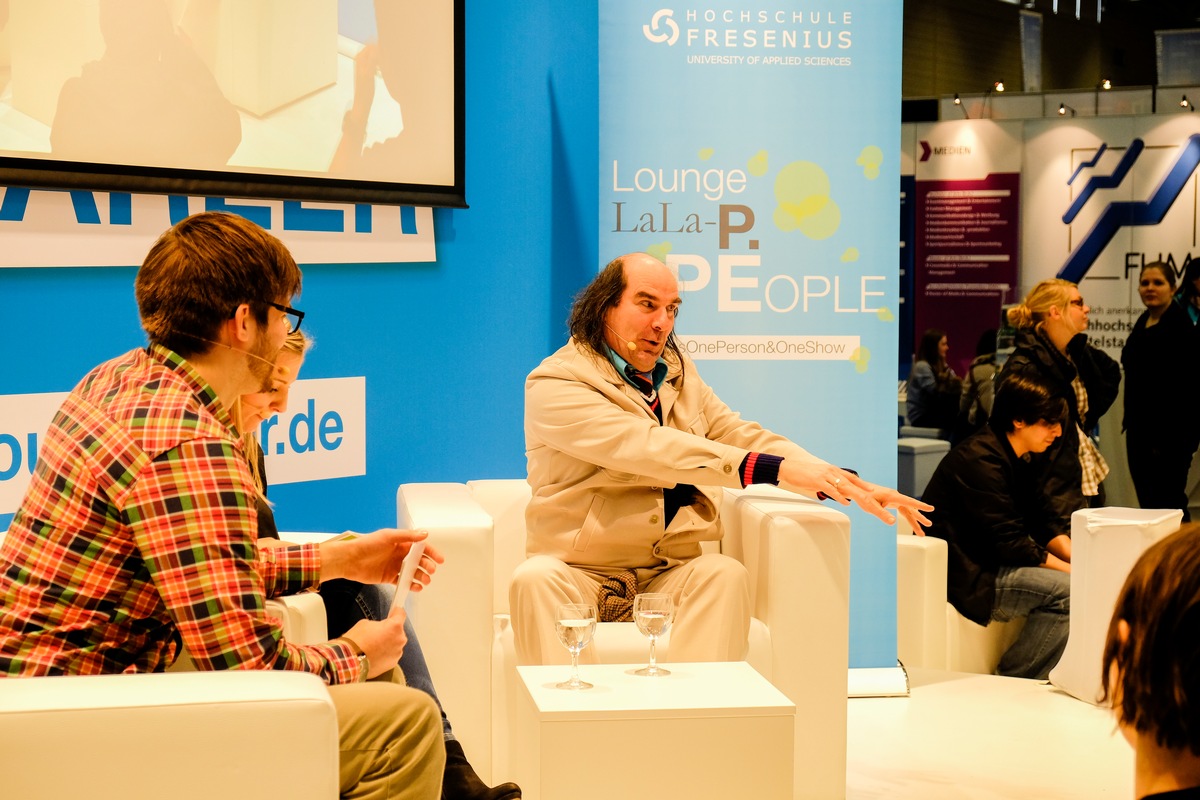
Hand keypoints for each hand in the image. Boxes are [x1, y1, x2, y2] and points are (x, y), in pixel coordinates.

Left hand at [319, 529, 443, 589]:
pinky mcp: (389, 577)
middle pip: (419, 561)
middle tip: (431, 571)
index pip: (420, 547)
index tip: (439, 559)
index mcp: (401, 543)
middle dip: (427, 566)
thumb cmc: (367, 545)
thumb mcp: (388, 536)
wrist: (350, 560)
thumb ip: (407, 536)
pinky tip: (416, 588)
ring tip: (425, 581)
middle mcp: (400, 554)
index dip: (431, 553)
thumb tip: (424, 534)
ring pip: (413, 573)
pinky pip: (403, 582)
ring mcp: (395, 566)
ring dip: (421, 577)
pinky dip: (411, 585)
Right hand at [343, 612, 407, 679]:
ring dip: (388, 644)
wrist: (349, 662)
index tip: (392, 613)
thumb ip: (378, 624)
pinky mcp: (393, 664)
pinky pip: (391, 655)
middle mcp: (400, 640)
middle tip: (377, 634)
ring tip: (374, 647)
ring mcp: (398, 653)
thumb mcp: (365, 623)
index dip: (395, 612)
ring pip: (395, 644)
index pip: (401, 614)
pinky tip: (374, 656)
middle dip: (390, 631)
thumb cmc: (357, 639)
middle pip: (398, 631)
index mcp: (395, 626)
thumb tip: (381, 628)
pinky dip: (385, 654)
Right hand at [777, 460, 932, 530]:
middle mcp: (838, 474)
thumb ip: (838, 489)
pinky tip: (847, 503)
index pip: (862, 488)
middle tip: (889, 518)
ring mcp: (829, 476)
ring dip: (864, 501)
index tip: (888, 509)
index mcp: (841, 475)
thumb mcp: (826, 482)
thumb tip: (848, 499)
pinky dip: (839, 496)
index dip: (876, 499)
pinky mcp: (818, 479)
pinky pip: (831, 488)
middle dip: (877, 505)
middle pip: (862, 492)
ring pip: (850, 490)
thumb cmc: (807, 476)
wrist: (789, 467)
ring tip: (876, 511)